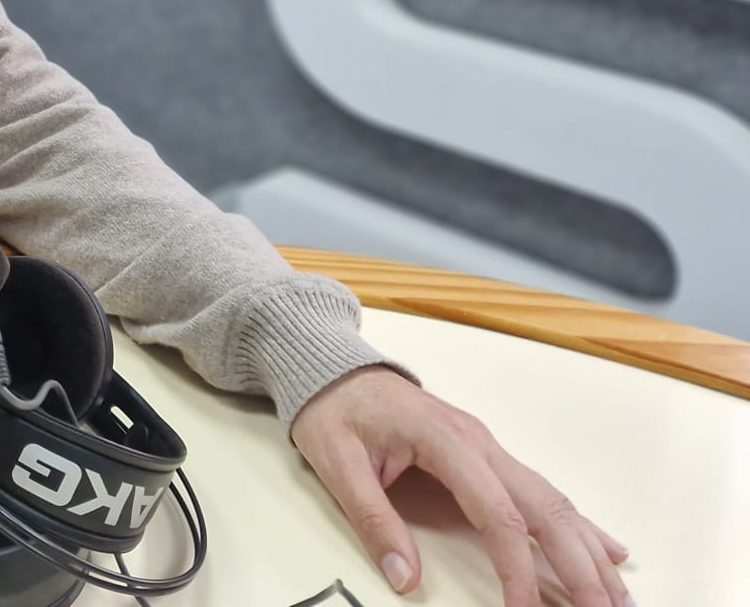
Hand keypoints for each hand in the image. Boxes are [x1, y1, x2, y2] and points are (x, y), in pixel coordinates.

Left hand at [290, 366, 631, 606]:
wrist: (334, 367)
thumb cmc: (336, 408)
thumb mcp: (337, 462)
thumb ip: (372, 519)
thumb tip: (403, 577)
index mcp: (446, 440)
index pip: (497, 514)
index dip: (517, 568)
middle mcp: (480, 442)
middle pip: (544, 508)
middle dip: (580, 565)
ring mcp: (488, 446)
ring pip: (552, 500)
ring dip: (588, 549)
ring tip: (617, 596)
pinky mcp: (486, 455)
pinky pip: (540, 492)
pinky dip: (577, 525)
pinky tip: (606, 549)